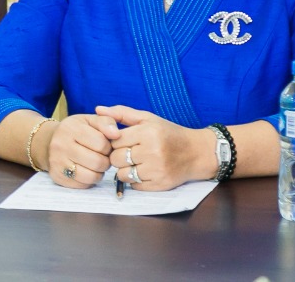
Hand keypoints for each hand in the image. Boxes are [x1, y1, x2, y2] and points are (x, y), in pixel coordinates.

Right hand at [44, 113, 120, 188]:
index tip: (105, 145)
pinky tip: (87, 170)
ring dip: (99, 172)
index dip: (108, 146)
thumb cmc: (75, 130)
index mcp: (70, 128)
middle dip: (106, 161)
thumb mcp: (90, 120)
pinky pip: (83, 185)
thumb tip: (117, 134)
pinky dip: (90, 180)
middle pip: (98, 162)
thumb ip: (106, 122)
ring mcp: (57, 163)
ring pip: (92, 176)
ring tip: (96, 164)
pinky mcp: (58, 177)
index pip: (101, 143)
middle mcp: (61, 145)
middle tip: (103, 157)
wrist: (49, 141)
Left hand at [98, 104, 213, 190]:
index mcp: (148, 132)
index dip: (115, 141)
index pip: (114, 140)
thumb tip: (97, 109)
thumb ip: (121, 113)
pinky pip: (134, 185)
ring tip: (135, 162)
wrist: (196, 152)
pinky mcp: (160, 185)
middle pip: (115, 158)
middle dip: (118, 156)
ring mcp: (156, 170)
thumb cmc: (168, 133)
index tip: (122, 140)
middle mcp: (152, 151)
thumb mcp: (147, 118)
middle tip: (129, 152)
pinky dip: (135, 180)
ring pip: (122, 174)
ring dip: (125, 169)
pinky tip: (144, 171)